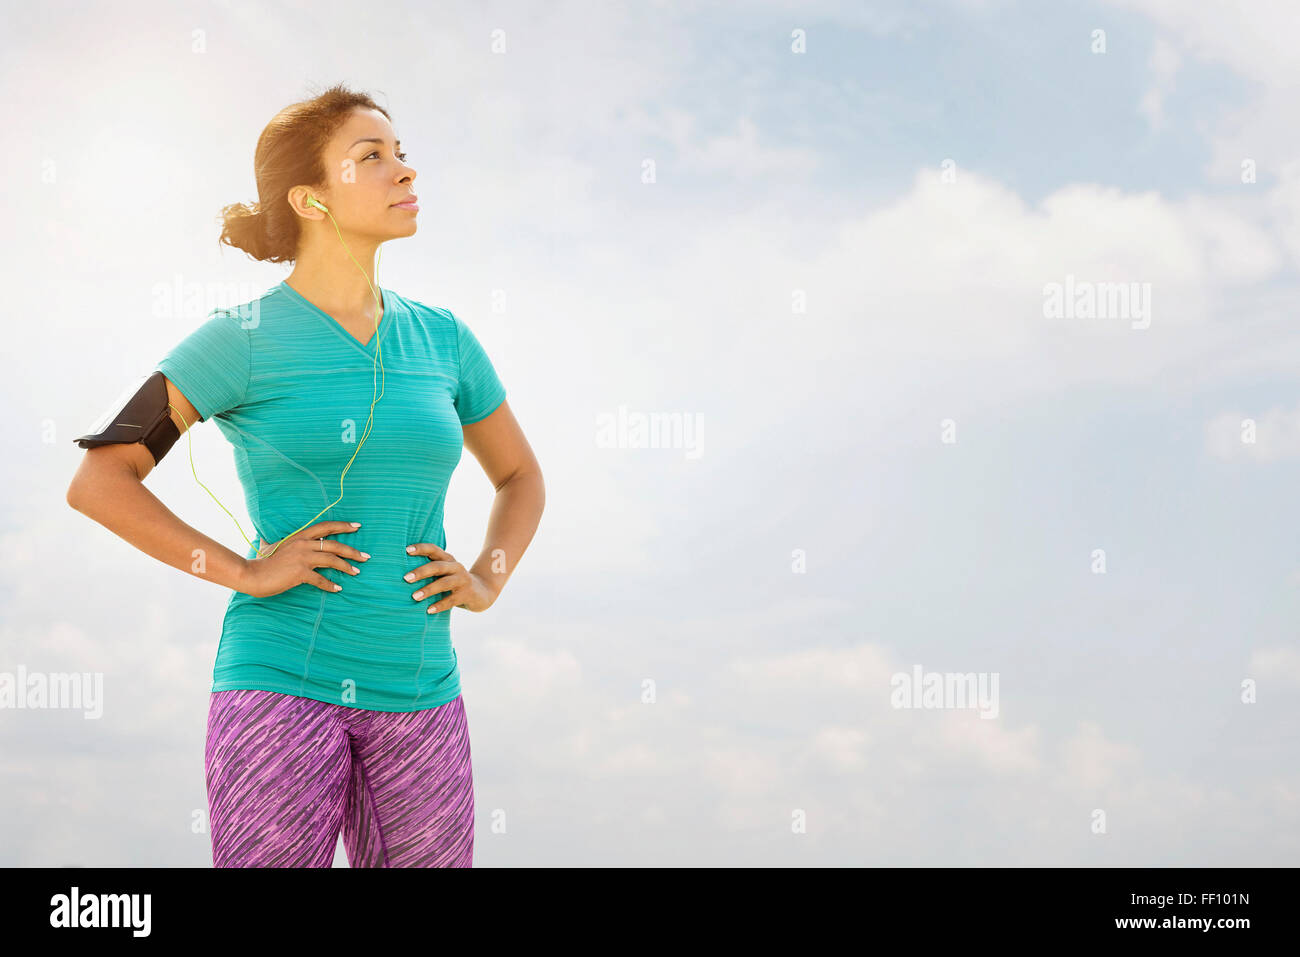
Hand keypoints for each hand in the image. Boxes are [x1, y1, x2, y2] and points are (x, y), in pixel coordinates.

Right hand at [238, 521, 368, 597]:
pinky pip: (321, 579)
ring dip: (347, 567)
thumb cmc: (264, 562)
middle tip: (366, 557)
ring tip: (357, 572)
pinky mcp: (300, 572)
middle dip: (353, 551)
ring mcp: (302, 558)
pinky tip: (338, 589)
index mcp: (300, 536)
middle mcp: (303, 544)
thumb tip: (277, 542)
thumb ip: (284, 543)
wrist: (252, 574)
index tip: (357, 526)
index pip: (326, 527)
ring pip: (332, 560)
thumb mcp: (275, 547)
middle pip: (335, 545)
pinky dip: (330, 585)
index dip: (343, 525)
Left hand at [403, 542, 495, 612]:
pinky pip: (451, 600)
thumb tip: (402, 575)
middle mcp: (456, 567)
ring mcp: (462, 580)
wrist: (481, 593)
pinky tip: (429, 610)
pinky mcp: (467, 594)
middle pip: (437, 566)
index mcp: (448, 559)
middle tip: (406, 578)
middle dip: (421, 571)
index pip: (434, 549)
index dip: (421, 548)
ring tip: (414, 597)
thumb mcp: (444, 573)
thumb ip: (430, 571)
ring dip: (428, 589)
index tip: (406, 550)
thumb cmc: (454, 583)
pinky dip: (439, 605)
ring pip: (444, 583)